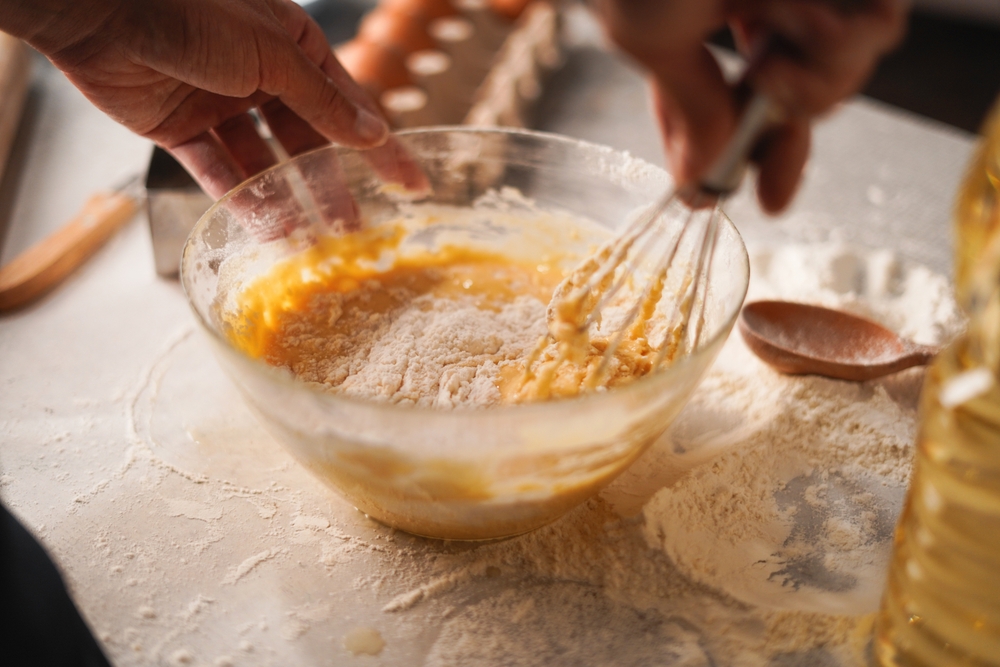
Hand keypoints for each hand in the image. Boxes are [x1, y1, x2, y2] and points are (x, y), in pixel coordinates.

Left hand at [2, 0, 392, 198]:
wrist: (97, 8)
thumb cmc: (191, 10)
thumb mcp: (272, 55)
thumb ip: (322, 100)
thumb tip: (372, 133)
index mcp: (291, 45)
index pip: (347, 104)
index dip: (380, 146)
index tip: (411, 183)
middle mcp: (259, 74)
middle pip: (305, 141)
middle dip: (329, 185)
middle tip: (353, 230)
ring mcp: (218, 102)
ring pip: (262, 162)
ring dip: (285, 199)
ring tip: (310, 241)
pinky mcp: (179, 127)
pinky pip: (217, 169)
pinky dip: (238, 197)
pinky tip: (264, 228)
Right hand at [596, 0, 907, 211]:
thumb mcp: (650, 37)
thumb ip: (688, 110)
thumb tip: (697, 188)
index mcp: (712, 29)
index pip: (745, 104)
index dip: (761, 153)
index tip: (767, 199)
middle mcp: (766, 10)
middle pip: (808, 95)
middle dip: (794, 110)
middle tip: (763, 85)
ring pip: (849, 72)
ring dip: (818, 77)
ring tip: (772, 50)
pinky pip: (876, 31)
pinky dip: (843, 42)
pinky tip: (798, 20)